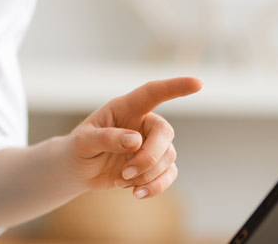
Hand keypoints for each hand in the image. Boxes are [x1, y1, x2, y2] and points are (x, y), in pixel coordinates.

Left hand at [63, 77, 202, 199]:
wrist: (79, 169)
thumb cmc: (79, 147)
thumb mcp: (84, 141)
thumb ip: (107, 137)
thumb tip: (136, 140)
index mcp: (126, 108)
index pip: (153, 92)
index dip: (176, 87)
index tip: (197, 83)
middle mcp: (143, 123)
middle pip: (165, 133)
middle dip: (150, 156)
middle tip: (125, 173)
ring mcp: (151, 144)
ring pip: (168, 157)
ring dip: (148, 174)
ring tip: (121, 181)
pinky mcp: (154, 165)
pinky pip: (169, 175)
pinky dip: (155, 186)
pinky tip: (136, 193)